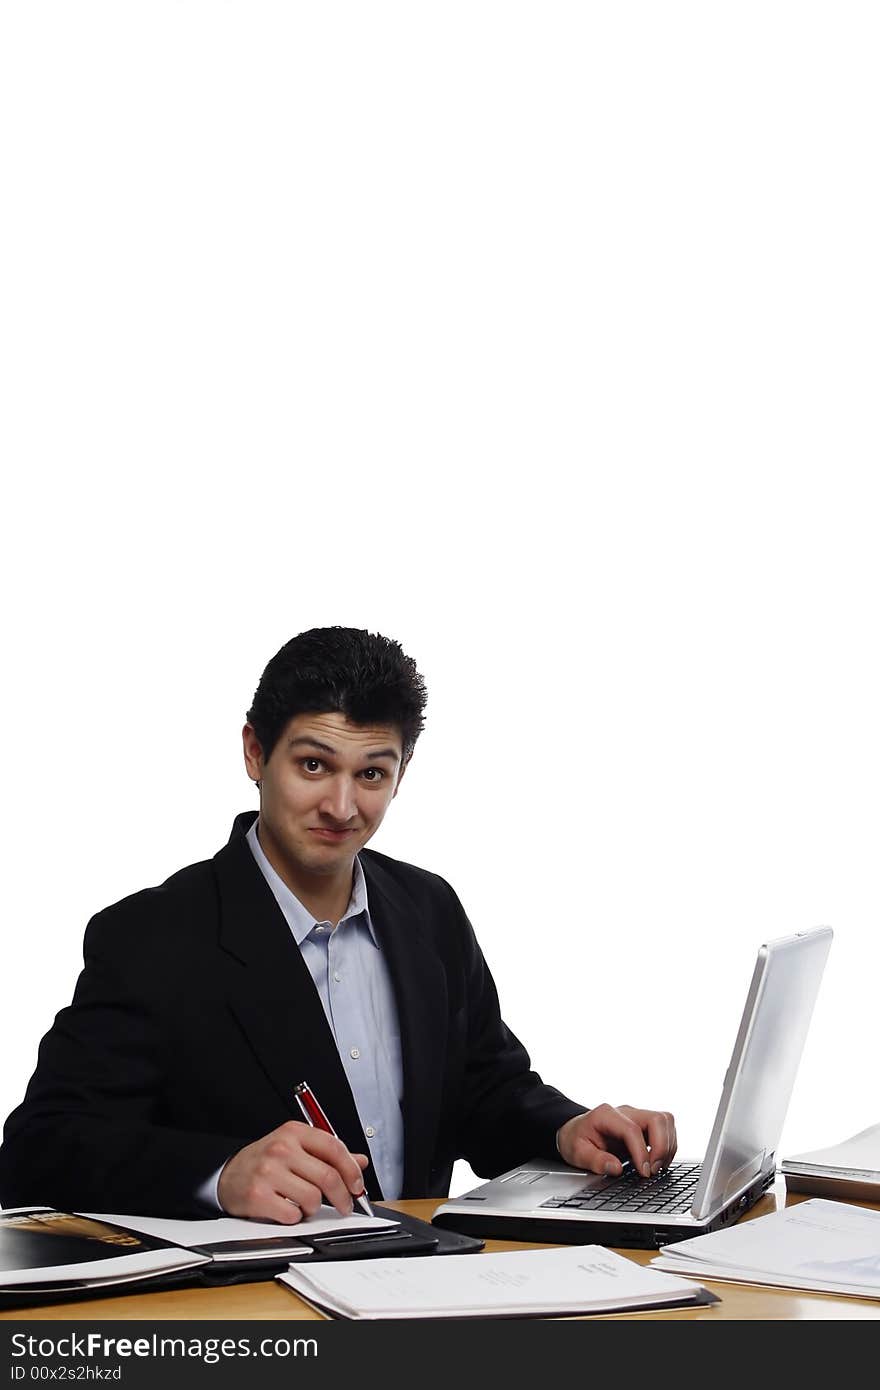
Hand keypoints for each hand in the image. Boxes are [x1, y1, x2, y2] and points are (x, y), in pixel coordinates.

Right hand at [217, 1120, 369, 1222]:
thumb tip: (359, 1161)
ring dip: (314, 1207)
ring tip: (305, 1204)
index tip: (357, 1185)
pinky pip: (293, 1215)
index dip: (351, 1170)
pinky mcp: (258, 1196)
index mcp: (294, 1132)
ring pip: (313, 1198)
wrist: (228, 1174)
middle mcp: (281, 1149)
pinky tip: (288, 1209)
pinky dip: (296, 1217)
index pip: (334, 1148)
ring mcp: (269, 1172)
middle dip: (343, 1196)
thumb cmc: (265, 1161)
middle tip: (345, 1205)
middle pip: (328, 1176)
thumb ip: (327, 1154)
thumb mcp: (296, 1148)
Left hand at [556, 1104, 676, 1178]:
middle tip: (653, 1170)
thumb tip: (616, 1168)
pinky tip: (658, 1161)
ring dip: (667, 1146)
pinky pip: (665, 1129)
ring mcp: (636, 1117)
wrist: (574, 1131)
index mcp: (607, 1115)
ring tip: (656, 1167)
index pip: (633, 1130)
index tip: (644, 1172)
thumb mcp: (577, 1152)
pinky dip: (667, 1146)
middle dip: (662, 1147)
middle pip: (657, 1119)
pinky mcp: (644, 1125)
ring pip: (665, 1121)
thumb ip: (595, 1160)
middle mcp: (625, 1112)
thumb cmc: (575, 1139)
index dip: (642, 1152)